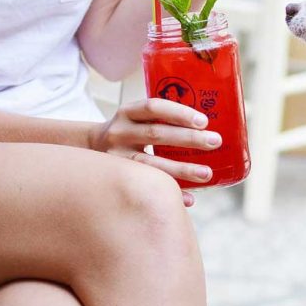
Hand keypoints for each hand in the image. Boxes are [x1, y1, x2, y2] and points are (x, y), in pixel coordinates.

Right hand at [91, 99, 222, 206]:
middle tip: (215, 142)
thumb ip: (162, 119)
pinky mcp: (116, 179)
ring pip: (151, 164)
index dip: (178, 113)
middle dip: (188, 138)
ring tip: (207, 174)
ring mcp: (116, 157)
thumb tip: (208, 128)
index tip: (203, 121)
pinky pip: (146, 187)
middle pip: (156, 134)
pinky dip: (170, 192)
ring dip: (182, 169)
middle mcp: (120, 132)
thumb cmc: (128, 132)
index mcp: (128, 112)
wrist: (89, 150)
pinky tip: (189, 198)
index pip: (153, 107)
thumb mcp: (136, 118)